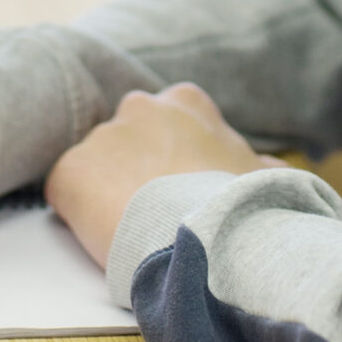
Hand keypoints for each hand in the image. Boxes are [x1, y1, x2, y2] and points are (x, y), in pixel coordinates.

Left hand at [45, 83, 283, 267]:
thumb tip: (274, 172)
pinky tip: (106, 238)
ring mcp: (100, 138)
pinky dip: (80, 217)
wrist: (205, 239)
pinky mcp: (69, 173)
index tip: (180, 188)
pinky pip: (67, 194)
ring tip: (134, 232)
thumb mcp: (264, 177)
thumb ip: (259, 166)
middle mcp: (138, 108)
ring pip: (97, 168)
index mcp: (186, 102)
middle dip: (135, 169)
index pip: (169, 124)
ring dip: (108, 193)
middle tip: (154, 211)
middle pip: (128, 140)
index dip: (173, 160)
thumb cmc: (240, 206)